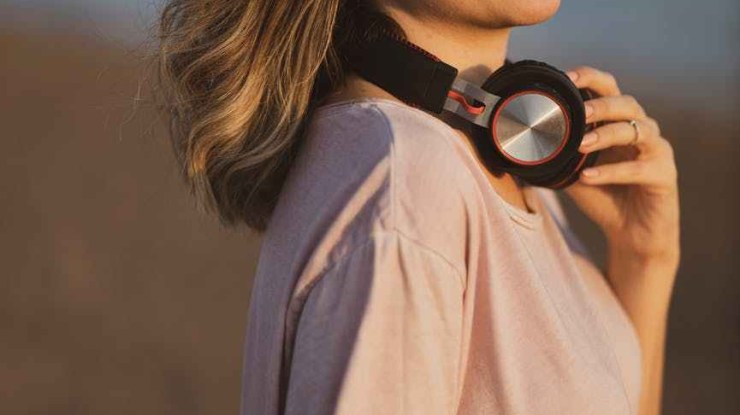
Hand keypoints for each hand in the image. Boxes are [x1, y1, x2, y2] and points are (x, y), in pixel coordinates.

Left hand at [564, 66, 679, 266]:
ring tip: (580, 144)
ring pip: (638, 131)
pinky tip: (588, 177)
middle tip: (578, 113)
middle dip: (601, 105)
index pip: (609, 88)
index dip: (590, 78)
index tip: (565, 77)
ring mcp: (656, 150)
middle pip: (627, 104)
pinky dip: (612, 172)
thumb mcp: (571, 170)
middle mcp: (641, 130)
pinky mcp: (664, 175)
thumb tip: (514, 144)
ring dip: (607, 134)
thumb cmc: (601, 195)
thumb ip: (554, 153)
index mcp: (618, 122)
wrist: (630, 232)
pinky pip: (639, 169)